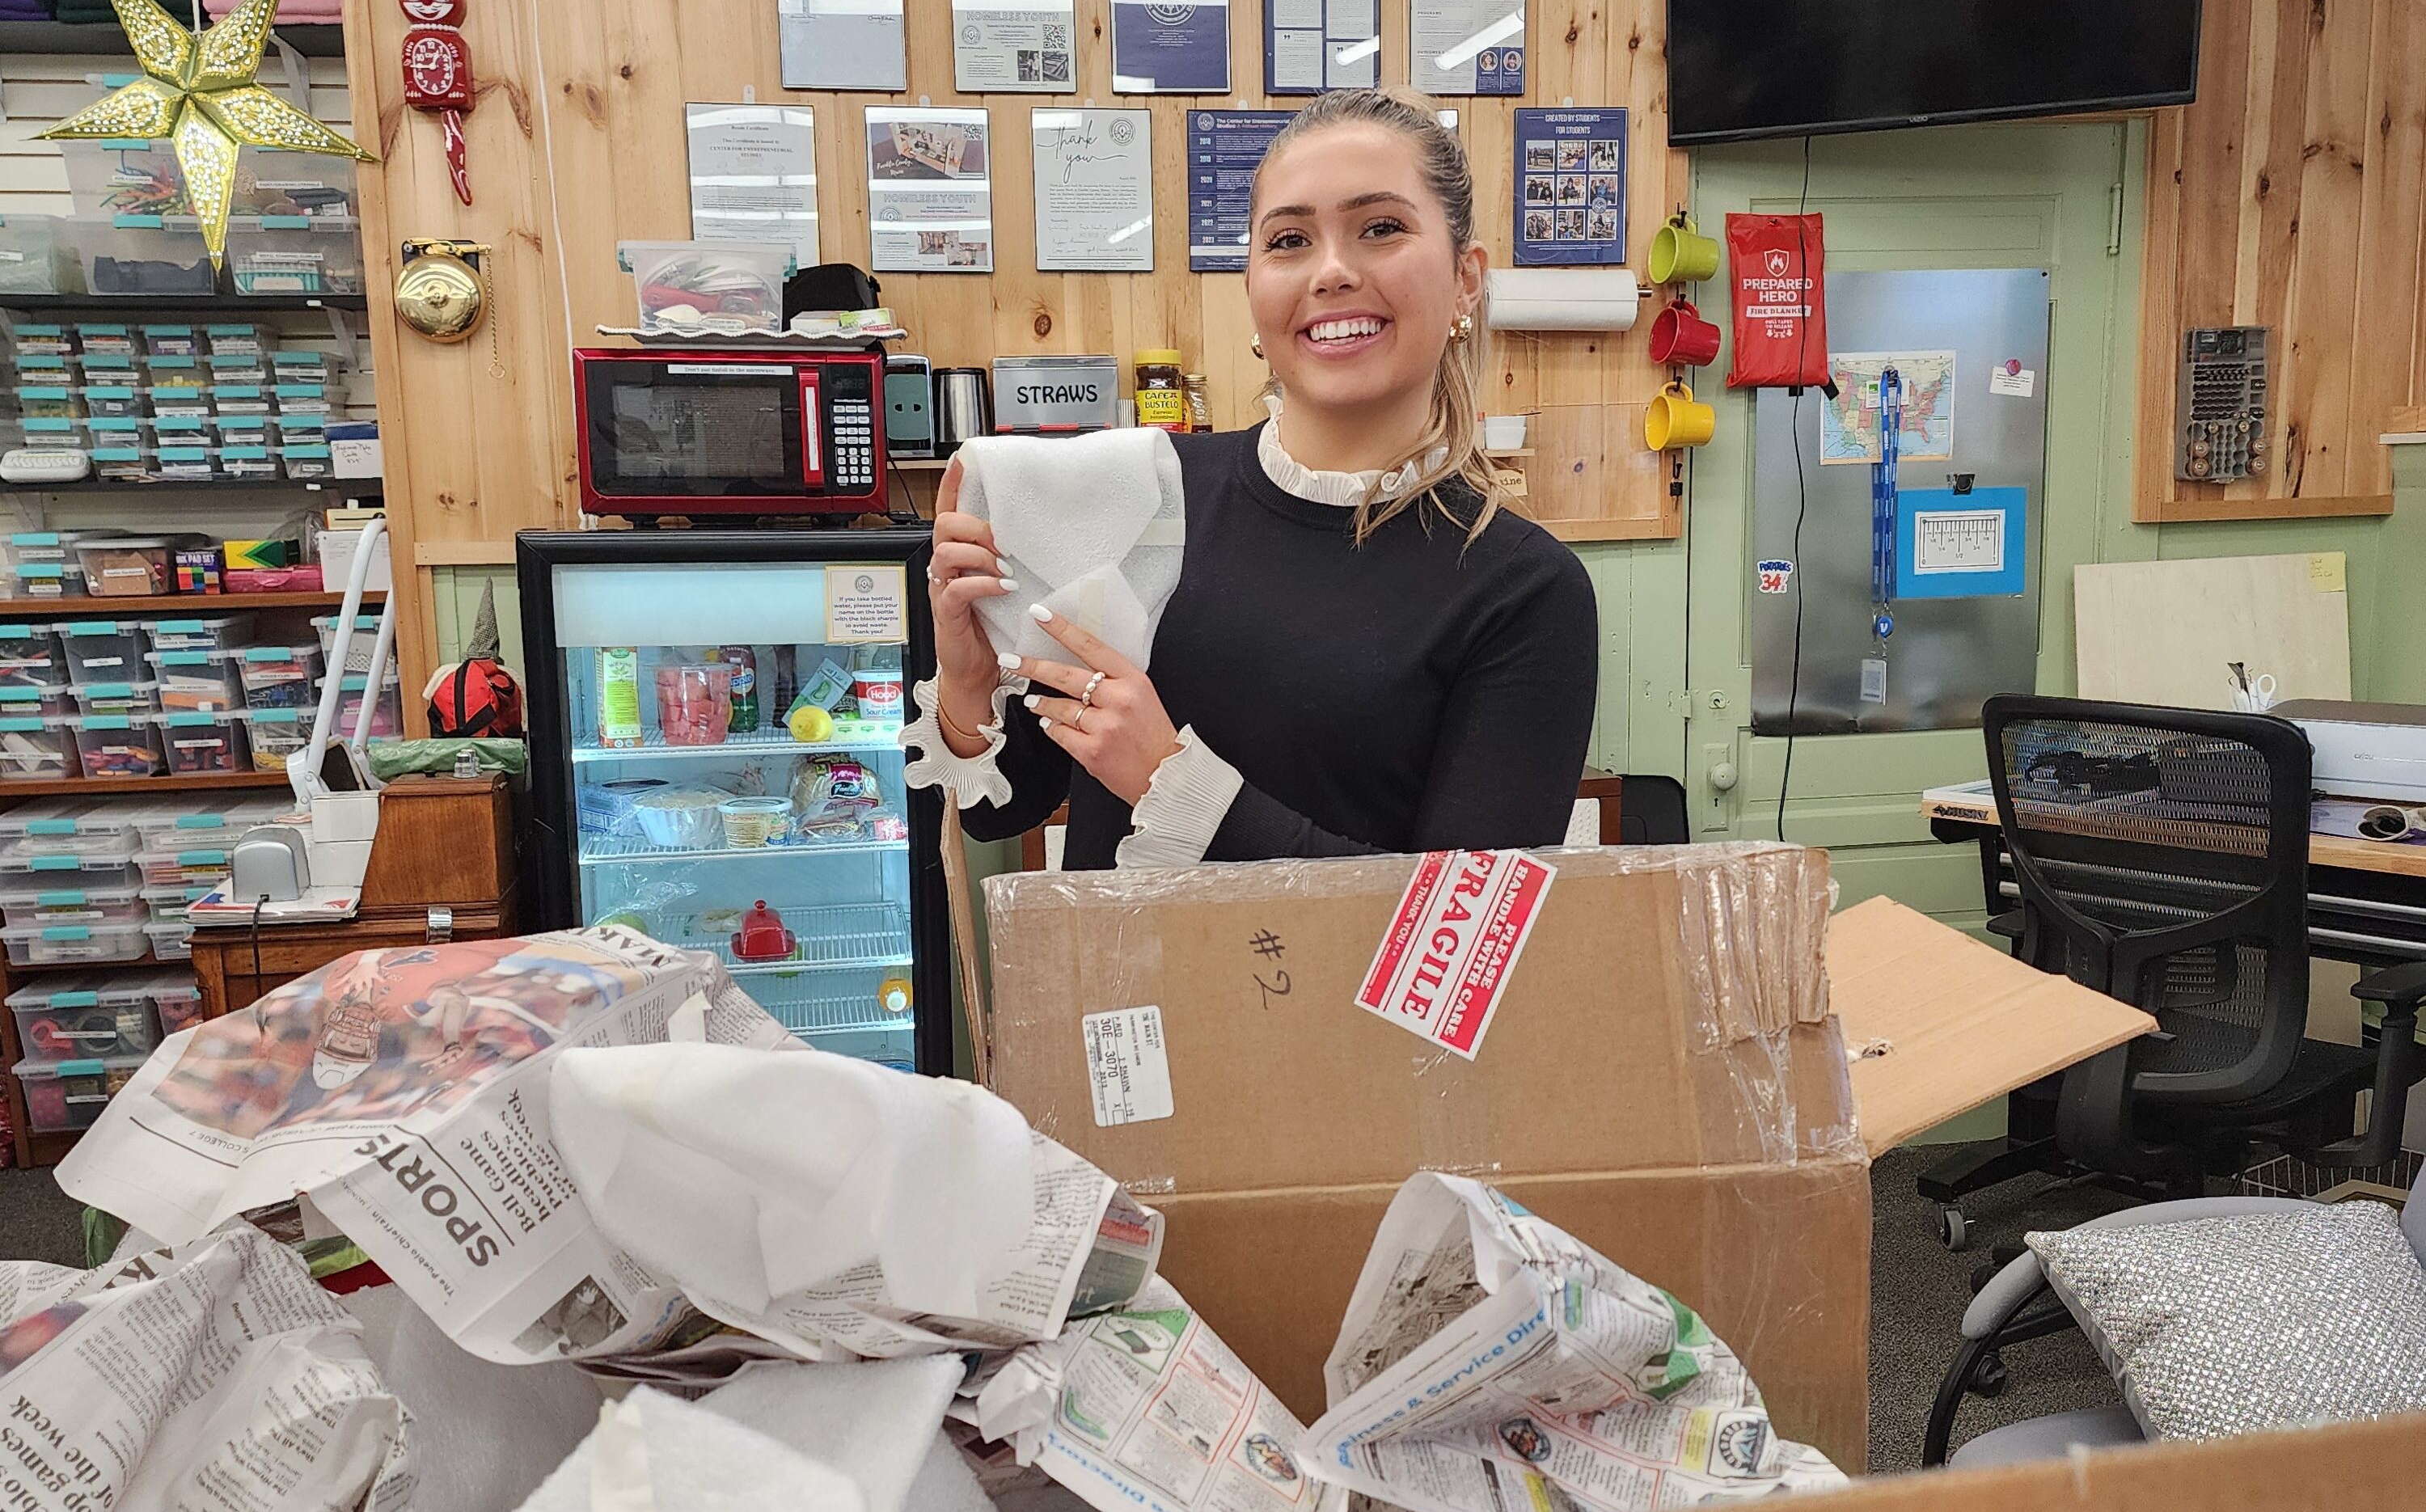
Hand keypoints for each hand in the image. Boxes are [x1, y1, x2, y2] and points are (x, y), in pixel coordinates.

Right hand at [926, 460, 1018, 751]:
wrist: (978, 670)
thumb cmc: (992, 626)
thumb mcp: (1002, 584)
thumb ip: (1010, 558)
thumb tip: (1038, 534)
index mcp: (958, 554)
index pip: (949, 510)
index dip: (952, 484)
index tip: (963, 460)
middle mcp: (945, 567)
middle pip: (944, 524)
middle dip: (975, 525)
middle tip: (1003, 541)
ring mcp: (942, 588)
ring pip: (946, 552)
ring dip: (979, 554)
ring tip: (1005, 569)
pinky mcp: (945, 612)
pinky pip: (955, 588)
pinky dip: (981, 583)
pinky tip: (1003, 588)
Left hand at [1009, 606, 1181, 805]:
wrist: (1166, 775)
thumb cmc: (1153, 735)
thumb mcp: (1142, 696)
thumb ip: (1114, 680)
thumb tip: (1076, 667)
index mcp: (1133, 680)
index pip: (1091, 647)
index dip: (1063, 630)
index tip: (1041, 616)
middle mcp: (1119, 700)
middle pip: (1066, 676)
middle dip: (1033, 666)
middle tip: (1011, 660)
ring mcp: (1105, 726)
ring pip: (1059, 707)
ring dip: (1041, 703)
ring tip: (1033, 701)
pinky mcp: (1092, 751)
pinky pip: (1059, 733)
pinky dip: (1052, 727)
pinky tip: (1050, 724)